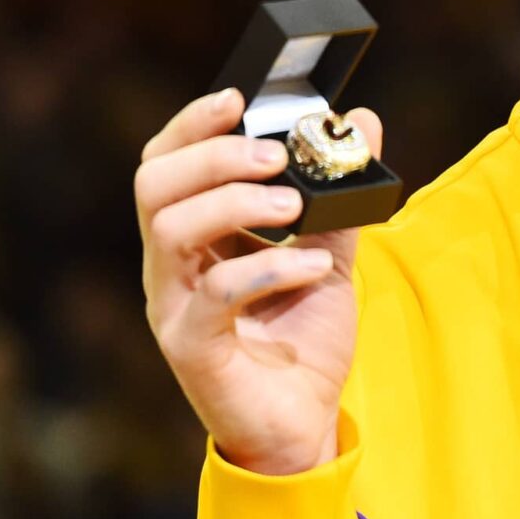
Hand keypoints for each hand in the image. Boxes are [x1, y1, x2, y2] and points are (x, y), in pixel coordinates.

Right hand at [136, 87, 381, 474]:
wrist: (305, 419)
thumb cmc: (301, 334)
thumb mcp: (330, 249)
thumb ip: (340, 190)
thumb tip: (364, 120)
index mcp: (194, 234)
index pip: (167, 162)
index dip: (193, 124)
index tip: (238, 98)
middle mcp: (171, 265)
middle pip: (155, 185)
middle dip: (214, 156)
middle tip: (275, 154)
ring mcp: (174, 305)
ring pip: (171, 229)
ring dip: (237, 202)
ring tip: (295, 203)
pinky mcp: (192, 346)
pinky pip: (216, 293)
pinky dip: (269, 266)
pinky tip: (314, 265)